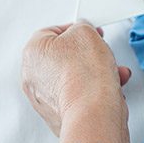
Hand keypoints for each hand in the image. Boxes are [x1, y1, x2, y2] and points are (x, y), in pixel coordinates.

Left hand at [21, 21, 132, 142]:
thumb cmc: (84, 77)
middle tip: (100, 52)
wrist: (92, 113)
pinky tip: (109, 87)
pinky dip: (93, 91)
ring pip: (73, 77)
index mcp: (32, 53)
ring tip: (112, 72)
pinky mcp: (58, 115)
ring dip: (95, 72)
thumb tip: (82, 31)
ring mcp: (43, 99)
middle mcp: (32, 77)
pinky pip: (78, 96)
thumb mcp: (86, 31)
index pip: (52, 32)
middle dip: (87, 54)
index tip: (89, 31)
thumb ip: (81, 26)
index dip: (75, 29)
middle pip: (64, 56)